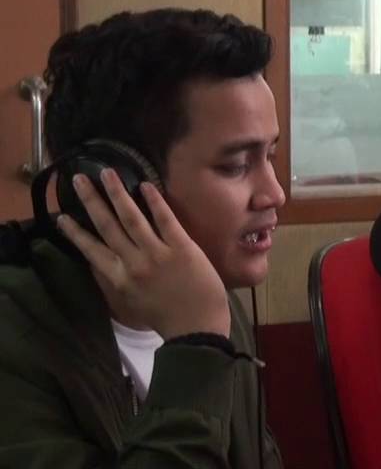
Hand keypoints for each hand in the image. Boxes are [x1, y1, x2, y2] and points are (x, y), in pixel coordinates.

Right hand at [57, 169, 230, 338]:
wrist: (198, 328)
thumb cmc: (167, 317)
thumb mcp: (132, 302)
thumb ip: (118, 281)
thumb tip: (103, 262)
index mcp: (119, 279)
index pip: (91, 250)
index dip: (75, 232)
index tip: (61, 216)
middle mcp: (133, 264)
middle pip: (107, 226)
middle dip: (91, 200)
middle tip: (78, 178)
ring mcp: (158, 255)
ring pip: (132, 218)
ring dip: (116, 193)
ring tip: (106, 173)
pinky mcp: (183, 248)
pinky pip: (165, 220)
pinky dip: (154, 202)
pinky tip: (145, 185)